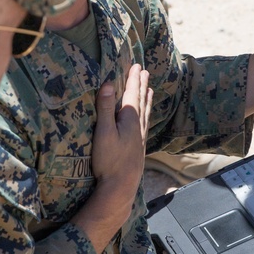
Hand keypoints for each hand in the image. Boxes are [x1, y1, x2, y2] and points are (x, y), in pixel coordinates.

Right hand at [72, 64, 152, 253]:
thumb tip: (109, 84)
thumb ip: (106, 108)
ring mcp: (140, 138)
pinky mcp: (138, 148)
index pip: (133, 94)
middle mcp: (138, 126)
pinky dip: (146, 115)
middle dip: (142, 85)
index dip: (134, 79)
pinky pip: (145, 124)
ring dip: (147, 99)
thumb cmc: (110, 160)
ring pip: (146, 113)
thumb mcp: (103, 132)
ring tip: (150, 90)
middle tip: (145, 71)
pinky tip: (144, 120)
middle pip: (142, 101)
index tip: (136, 65)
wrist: (121, 187)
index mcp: (130, 119)